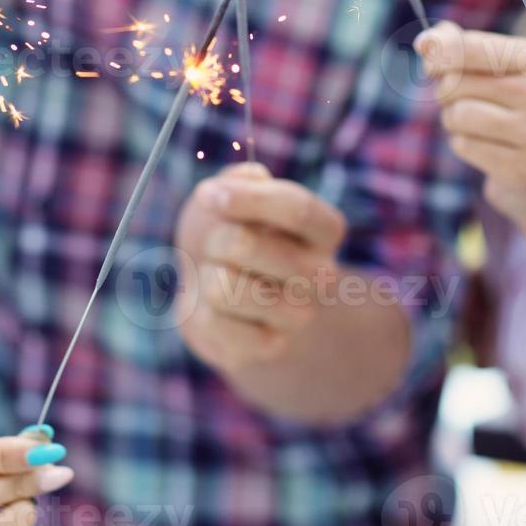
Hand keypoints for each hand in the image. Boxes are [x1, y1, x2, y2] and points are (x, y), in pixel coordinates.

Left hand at [174, 164, 345, 372]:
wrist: (218, 295)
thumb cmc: (227, 235)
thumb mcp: (229, 196)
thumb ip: (239, 180)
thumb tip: (249, 177)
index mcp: (324, 229)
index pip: (297, 209)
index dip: (247, 199)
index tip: (209, 194)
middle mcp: (322, 273)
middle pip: (248, 245)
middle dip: (214, 239)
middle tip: (214, 245)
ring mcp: (299, 315)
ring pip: (225, 286)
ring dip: (206, 277)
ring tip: (217, 277)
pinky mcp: (270, 347)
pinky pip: (214, 322)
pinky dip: (201, 312)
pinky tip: (217, 311)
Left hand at [415, 23, 525, 224]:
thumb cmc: (501, 103)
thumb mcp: (485, 67)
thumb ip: (454, 46)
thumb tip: (425, 42)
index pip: (472, 47)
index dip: (441, 54)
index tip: (430, 63)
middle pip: (457, 83)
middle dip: (446, 92)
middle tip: (460, 100)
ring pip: (459, 115)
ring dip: (452, 119)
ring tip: (470, 122)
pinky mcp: (524, 166)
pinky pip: (464, 145)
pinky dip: (462, 144)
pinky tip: (482, 144)